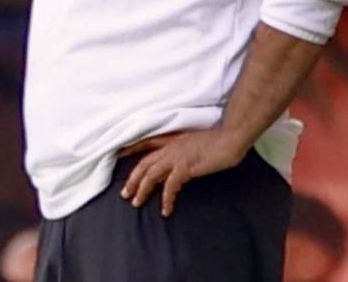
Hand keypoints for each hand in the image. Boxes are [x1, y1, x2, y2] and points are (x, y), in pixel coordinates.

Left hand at [119, 127, 249, 215]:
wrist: (230, 136)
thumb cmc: (218, 139)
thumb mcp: (195, 142)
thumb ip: (183, 150)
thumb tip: (178, 163)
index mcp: (171, 139)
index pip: (144, 143)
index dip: (129, 149)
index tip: (117, 156)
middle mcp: (169, 147)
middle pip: (143, 163)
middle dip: (132, 179)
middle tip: (125, 193)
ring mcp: (176, 156)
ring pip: (150, 174)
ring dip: (141, 189)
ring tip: (135, 203)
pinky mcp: (185, 167)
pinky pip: (170, 186)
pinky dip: (166, 199)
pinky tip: (165, 210)